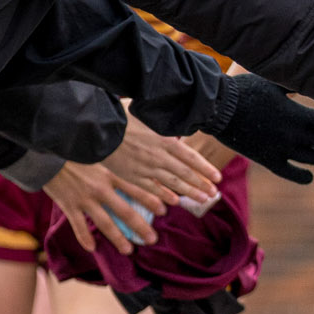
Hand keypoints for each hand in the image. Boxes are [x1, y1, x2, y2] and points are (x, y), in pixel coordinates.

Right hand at [44, 160, 159, 254]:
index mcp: (110, 175)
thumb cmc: (75, 153)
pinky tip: (92, 249)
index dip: (150, 200)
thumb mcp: (98, 156)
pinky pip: (78, 225)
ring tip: (128, 250)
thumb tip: (132, 171)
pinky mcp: (68, 205)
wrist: (48, 153)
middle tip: (152, 239)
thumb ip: (113, 167)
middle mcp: (100, 188)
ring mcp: (84, 198)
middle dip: (140, 226)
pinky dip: (84, 237)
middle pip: (124, 211)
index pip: (135, 189)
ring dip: (117, 238)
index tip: (164, 210)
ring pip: (104, 222)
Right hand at [104, 114, 220, 211]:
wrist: (96, 129)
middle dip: (201, 184)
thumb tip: (175, 114)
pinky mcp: (132, 176)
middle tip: (213, 193)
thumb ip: (161, 119)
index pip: (191, 157)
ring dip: (189, 192)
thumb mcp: (145, 112)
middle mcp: (158, 156)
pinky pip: (152, 188)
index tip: (217, 177)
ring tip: (202, 199)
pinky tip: (175, 201)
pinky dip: (165, 195)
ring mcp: (145, 168)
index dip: (205, 168)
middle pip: (185, 173)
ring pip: (172, 183)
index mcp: (164, 139)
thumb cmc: (119, 116)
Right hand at [211, 75, 313, 183]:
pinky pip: (291, 173)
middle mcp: (295, 135)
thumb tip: (310, 80)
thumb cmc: (246, 90)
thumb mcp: (274, 83)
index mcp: (299, 114)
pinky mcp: (268, 160)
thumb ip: (296, 86)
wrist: (219, 109)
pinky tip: (309, 174)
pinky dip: (303, 176)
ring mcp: (282, 150)